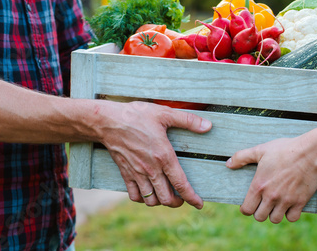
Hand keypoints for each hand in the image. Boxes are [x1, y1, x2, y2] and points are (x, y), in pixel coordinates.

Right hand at [92, 100, 211, 208]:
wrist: (108, 121)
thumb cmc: (136, 115)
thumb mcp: (165, 113)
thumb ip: (188, 120)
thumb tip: (208, 126)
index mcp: (164, 156)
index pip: (181, 184)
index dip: (192, 197)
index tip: (199, 204)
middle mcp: (151, 169)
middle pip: (166, 198)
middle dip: (178, 202)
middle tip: (182, 198)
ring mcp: (137, 173)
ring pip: (151, 200)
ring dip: (160, 202)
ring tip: (166, 195)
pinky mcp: (125, 173)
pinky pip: (134, 195)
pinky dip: (142, 198)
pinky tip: (148, 192)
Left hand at [226, 137, 316, 222]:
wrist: (309, 153)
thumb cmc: (284, 150)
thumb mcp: (260, 150)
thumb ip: (242, 157)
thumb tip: (228, 164)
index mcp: (259, 185)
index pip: (246, 209)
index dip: (245, 209)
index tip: (249, 205)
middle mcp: (271, 196)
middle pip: (259, 217)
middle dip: (259, 212)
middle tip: (262, 204)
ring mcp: (286, 200)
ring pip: (275, 219)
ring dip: (274, 214)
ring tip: (275, 205)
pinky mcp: (300, 202)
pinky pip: (292, 218)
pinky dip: (290, 214)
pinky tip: (288, 205)